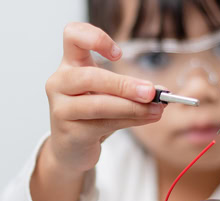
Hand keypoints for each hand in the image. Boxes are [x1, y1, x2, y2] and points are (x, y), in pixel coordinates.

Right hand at [44, 22, 164, 174]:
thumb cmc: (90, 115)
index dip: (95, 38)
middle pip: (90, 77)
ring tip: (155, 109)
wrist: (71, 147)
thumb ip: (130, 88)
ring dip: (132, 107)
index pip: (73, 35)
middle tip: (151, 92)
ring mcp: (60, 108)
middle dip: (125, 85)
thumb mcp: (107, 94)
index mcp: (69, 64)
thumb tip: (160, 91)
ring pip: (99, 105)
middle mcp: (59, 82)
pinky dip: (129, 121)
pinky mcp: (68, 132)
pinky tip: (145, 118)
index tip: (118, 54)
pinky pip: (103, 124)